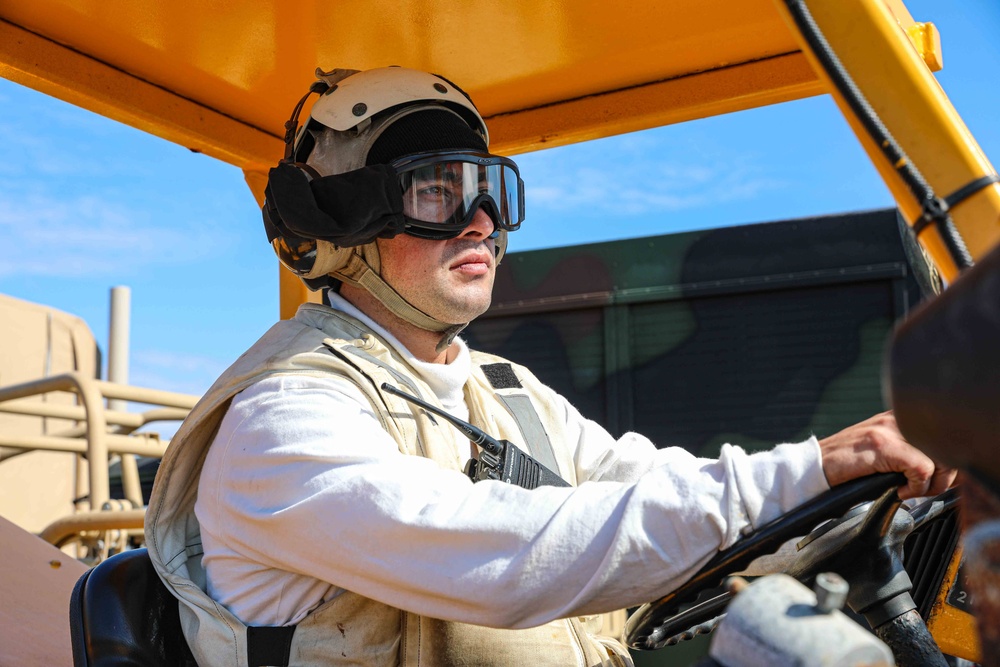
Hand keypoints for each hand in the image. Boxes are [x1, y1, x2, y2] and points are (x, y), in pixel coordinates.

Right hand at [819, 411, 955, 499]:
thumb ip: (905, 449)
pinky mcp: (882, 446)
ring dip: (932, 483)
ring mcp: (888, 430)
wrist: (813, 467)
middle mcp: (896, 418)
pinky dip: (917, 486)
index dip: (947, 463)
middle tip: (924, 490)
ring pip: (939, 457)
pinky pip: (921, 468)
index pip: (942, 435)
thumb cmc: (845, 465)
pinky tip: (900, 491)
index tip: (935, 481)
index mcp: (897, 417)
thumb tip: (939, 469)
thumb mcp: (879, 449)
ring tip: (912, 490)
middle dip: (944, 476)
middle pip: (946, 446)